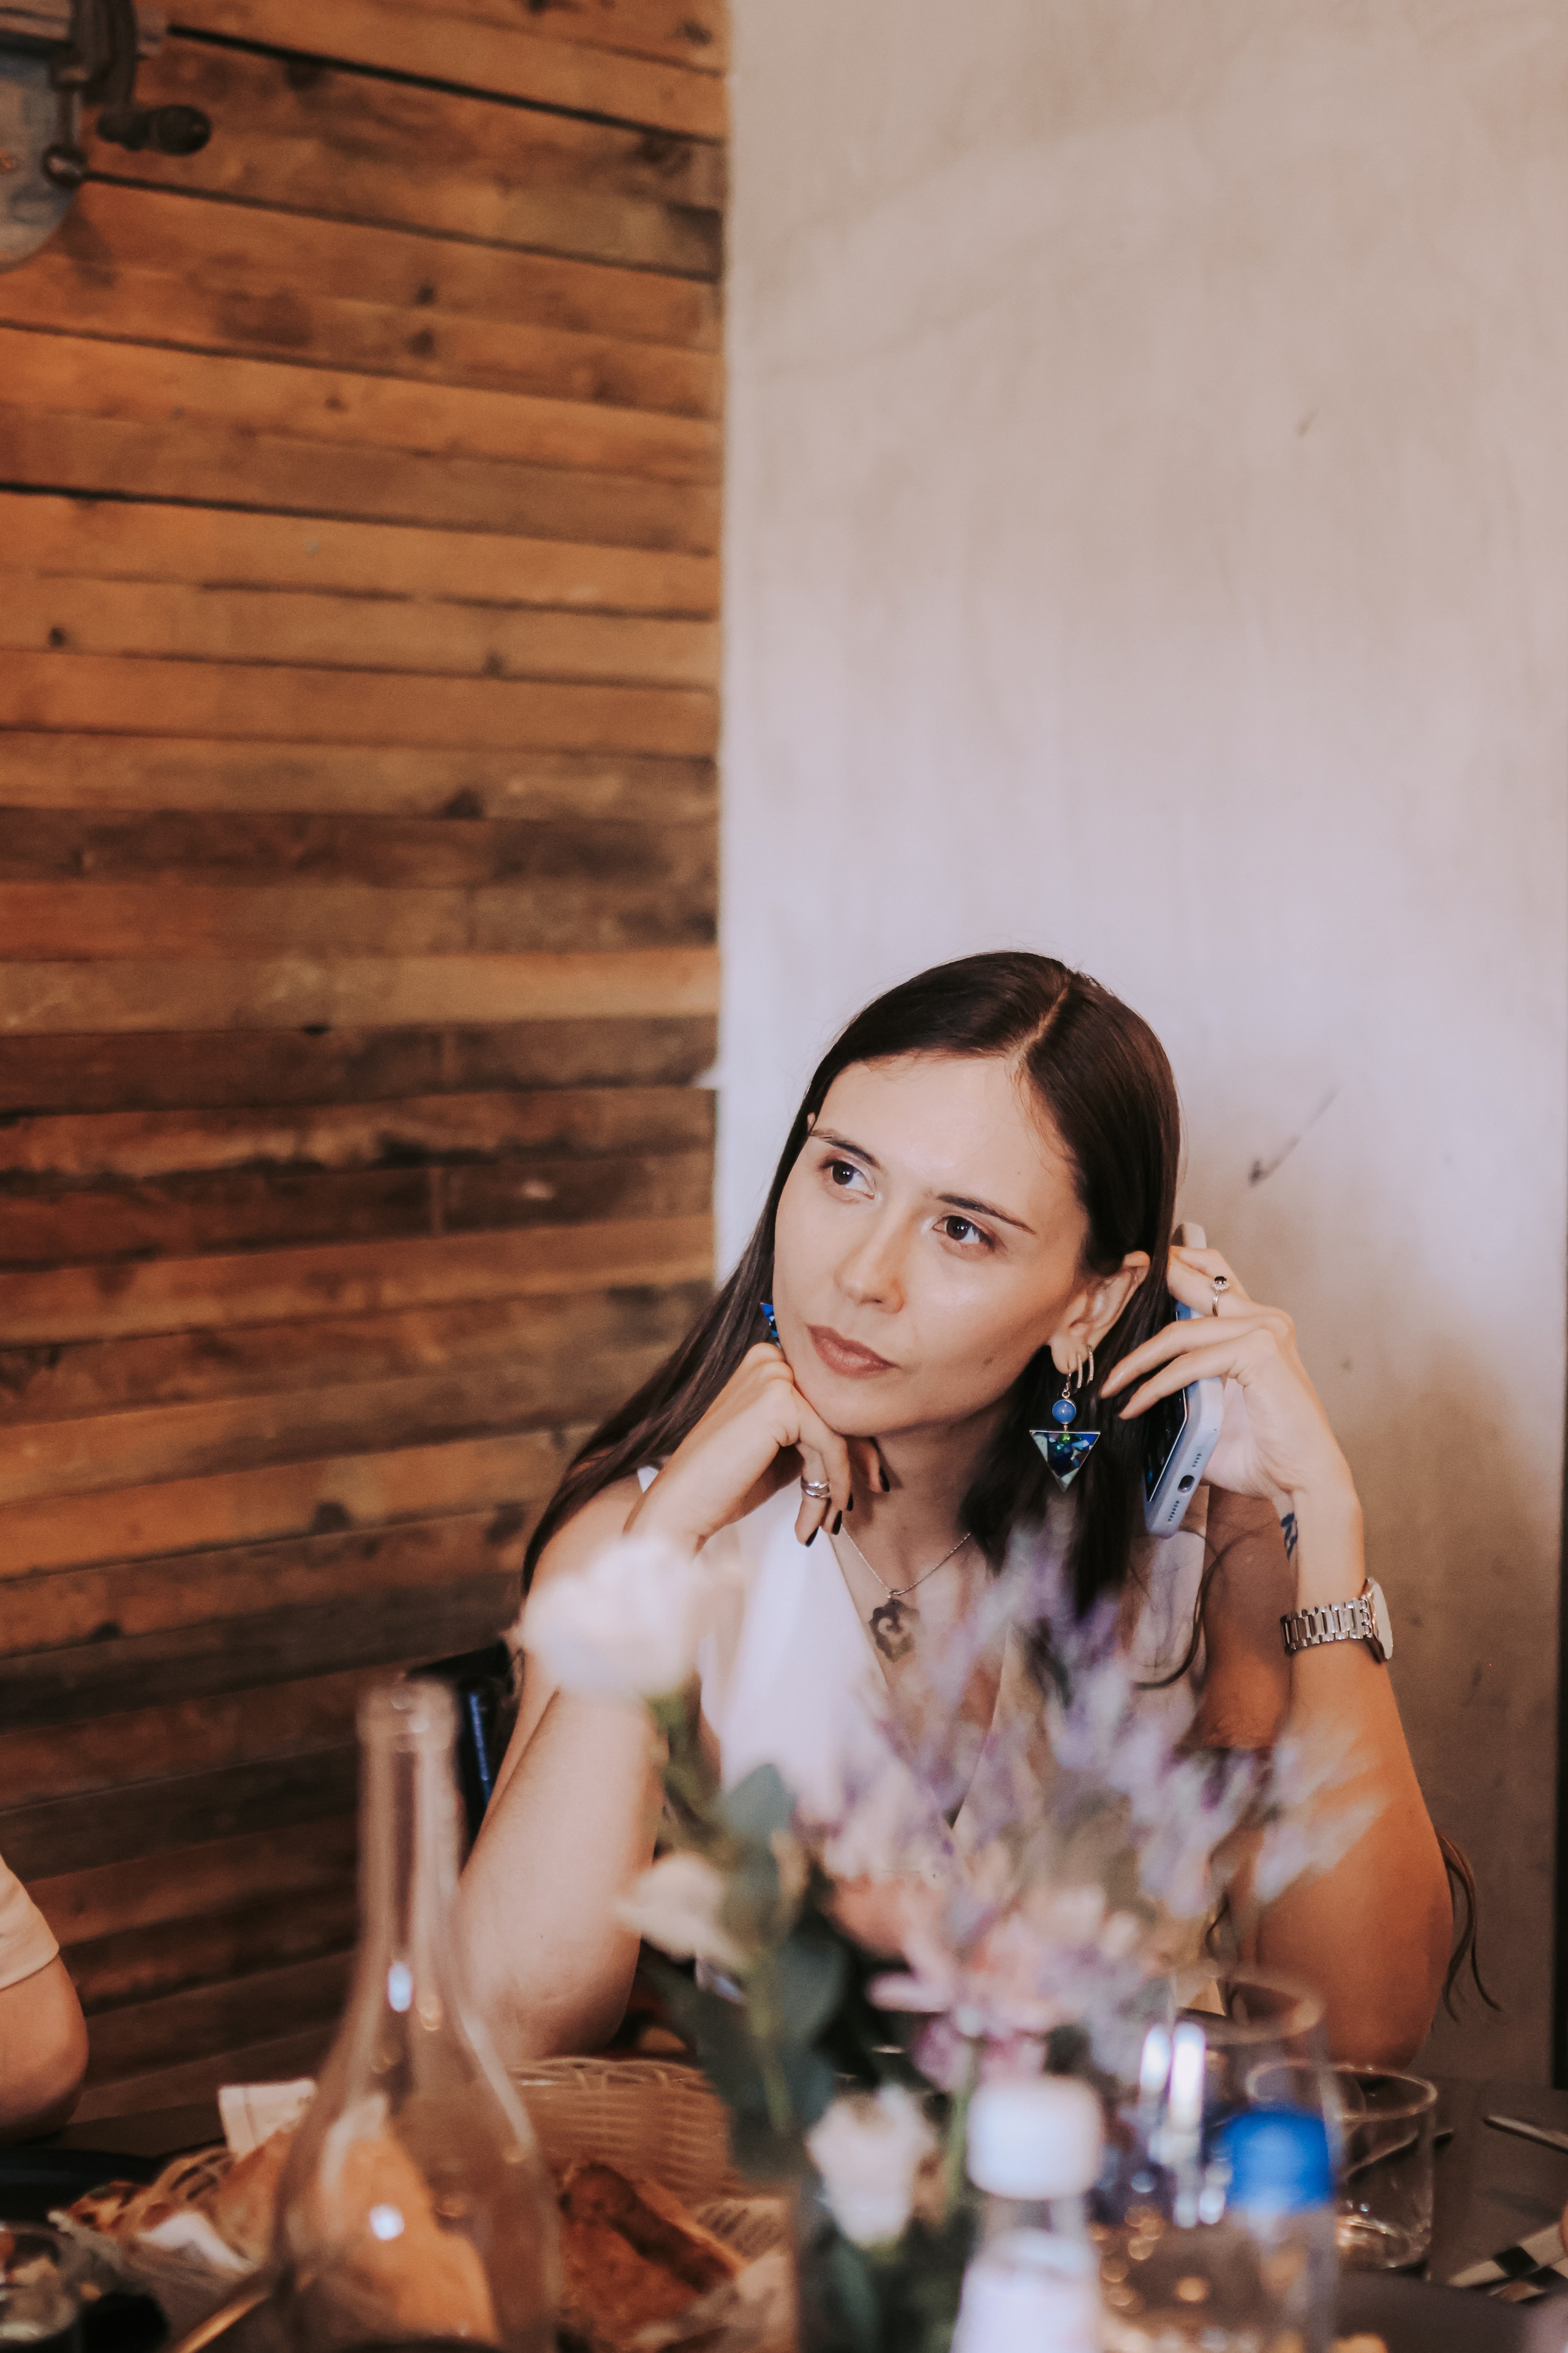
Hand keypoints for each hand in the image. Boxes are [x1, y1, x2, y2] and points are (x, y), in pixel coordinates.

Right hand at [626, 1342, 882, 1551]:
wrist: (683, 1505)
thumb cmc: (726, 1482)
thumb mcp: (783, 1450)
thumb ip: (817, 1434)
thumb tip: (867, 1445)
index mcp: (767, 1362)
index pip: (829, 1396)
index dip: (855, 1439)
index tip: (869, 1477)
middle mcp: (770, 1359)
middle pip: (839, 1408)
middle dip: (858, 1458)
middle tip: (867, 1494)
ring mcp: (773, 1375)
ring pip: (836, 1430)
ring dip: (835, 1482)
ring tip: (824, 1520)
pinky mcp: (779, 1400)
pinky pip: (829, 1443)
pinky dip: (831, 1483)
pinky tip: (817, 1516)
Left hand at [1099, 1244, 1354, 1514]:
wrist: (1305, 1482)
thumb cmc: (1267, 1453)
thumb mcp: (1216, 1410)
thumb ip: (1187, 1389)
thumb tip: (1136, 1391)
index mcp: (1258, 1326)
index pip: (1213, 1277)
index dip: (1174, 1268)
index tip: (1136, 1269)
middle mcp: (1264, 1319)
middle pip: (1197, 1279)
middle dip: (1151, 1278)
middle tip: (1117, 1282)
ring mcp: (1264, 1332)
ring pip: (1181, 1332)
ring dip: (1138, 1359)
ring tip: (1112, 1383)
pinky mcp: (1259, 1353)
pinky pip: (1189, 1364)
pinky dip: (1156, 1385)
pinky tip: (1135, 1403)